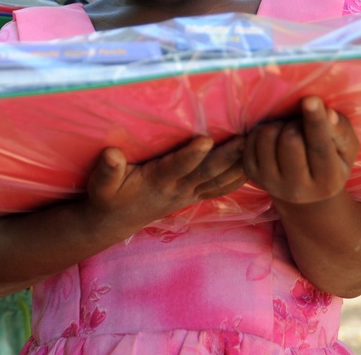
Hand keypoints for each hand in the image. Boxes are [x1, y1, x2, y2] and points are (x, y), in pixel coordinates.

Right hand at [85, 135, 245, 236]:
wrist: (116, 222)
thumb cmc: (108, 196)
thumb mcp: (100, 185)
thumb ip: (106, 170)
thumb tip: (112, 154)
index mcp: (156, 182)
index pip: (176, 168)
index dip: (190, 156)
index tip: (206, 140)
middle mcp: (177, 189)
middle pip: (207, 173)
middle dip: (229, 156)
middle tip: (248, 138)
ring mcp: (189, 194)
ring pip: (220, 181)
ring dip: (240, 165)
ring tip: (260, 146)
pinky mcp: (195, 195)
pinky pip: (222, 187)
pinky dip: (240, 176)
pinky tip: (256, 163)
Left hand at [244, 96, 356, 204]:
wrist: (304, 190)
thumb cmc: (331, 160)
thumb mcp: (346, 148)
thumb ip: (340, 130)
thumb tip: (328, 114)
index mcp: (328, 181)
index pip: (320, 146)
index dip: (315, 121)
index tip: (310, 99)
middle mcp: (298, 189)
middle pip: (290, 139)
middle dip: (296, 122)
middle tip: (300, 124)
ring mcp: (271, 183)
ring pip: (267, 136)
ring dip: (278, 124)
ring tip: (287, 130)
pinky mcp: (252, 174)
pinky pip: (250, 139)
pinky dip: (262, 130)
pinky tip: (274, 137)